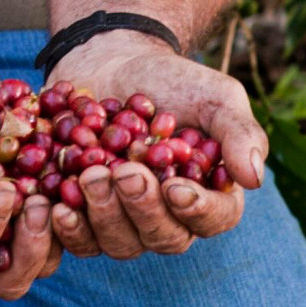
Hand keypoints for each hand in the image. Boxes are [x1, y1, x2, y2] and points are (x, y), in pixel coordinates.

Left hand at [48, 33, 264, 261]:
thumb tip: (253, 178)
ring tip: (88, 175)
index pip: (215, 218)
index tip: (174, 187)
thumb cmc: (173, 81)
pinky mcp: (84, 216)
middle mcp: (169, 218)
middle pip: (162, 237)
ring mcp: (124, 222)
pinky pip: (76, 239)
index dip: (196, 210)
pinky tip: (52, 204)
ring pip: (119, 243)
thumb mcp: (215, 96)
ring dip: (102, 216)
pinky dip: (65, 227)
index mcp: (210, 195)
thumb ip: (239, 132)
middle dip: (142, 209)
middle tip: (123, 171)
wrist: (113, 63)